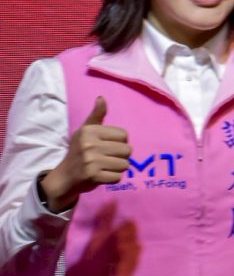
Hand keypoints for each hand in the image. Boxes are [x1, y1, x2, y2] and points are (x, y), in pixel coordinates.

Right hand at [41, 96, 129, 212]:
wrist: (64, 177)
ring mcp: (91, 161)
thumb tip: (101, 98)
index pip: (124, 135)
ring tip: (104, 167)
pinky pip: (118, 177)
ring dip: (118, 168)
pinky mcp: (93, 176)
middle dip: (121, 156)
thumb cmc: (79, 151)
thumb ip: (96, 116)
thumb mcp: (86, 131)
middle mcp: (89, 144)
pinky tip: (101, 175)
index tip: (107, 146)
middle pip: (127, 150)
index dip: (120, 142)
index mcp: (89, 131)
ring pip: (125, 164)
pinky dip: (112, 178)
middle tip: (106, 159)